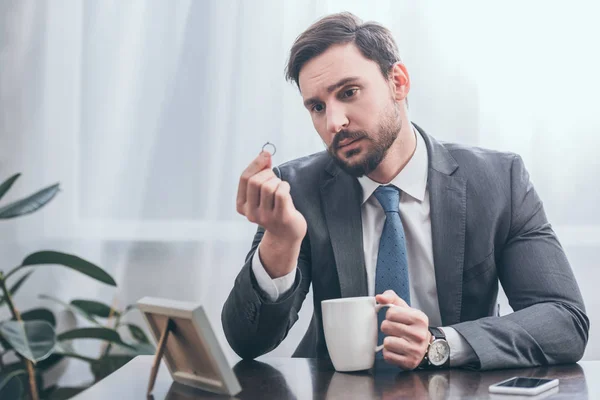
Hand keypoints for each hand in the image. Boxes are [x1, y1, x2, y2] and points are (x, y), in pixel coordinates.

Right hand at [236, 151, 306, 276]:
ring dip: (278, 181)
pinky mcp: (281, 218)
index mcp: (242, 206)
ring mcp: (265, 217)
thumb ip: (261, 173)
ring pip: (268, 186)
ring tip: (281, 188)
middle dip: (268, 174)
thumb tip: (265, 154)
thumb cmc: (275, 208)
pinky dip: (285, 186)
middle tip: (275, 179)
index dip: (256, 163)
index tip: (266, 154)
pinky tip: (286, 191)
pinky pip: (281, 193)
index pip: (244, 179)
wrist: (287, 234)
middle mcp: (251, 213)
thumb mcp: (263, 192)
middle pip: (255, 181)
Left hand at [375, 290, 431, 369]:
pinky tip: (397, 350)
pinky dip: (389, 353)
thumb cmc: (412, 325)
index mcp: (419, 318)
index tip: (397, 319)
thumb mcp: (405, 308)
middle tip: (396, 330)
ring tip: (397, 340)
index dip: (390, 315)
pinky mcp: (409, 362)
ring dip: (388, 341)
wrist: (425, 346)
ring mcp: (415, 350)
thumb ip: (391, 298)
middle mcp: (419, 334)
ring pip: (386, 342)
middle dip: (388, 328)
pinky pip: (387, 356)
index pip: (390, 312)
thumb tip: (379, 297)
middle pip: (386, 327)